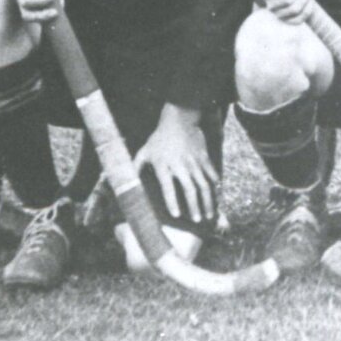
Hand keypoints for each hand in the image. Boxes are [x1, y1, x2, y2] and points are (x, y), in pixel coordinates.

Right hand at [5, 0, 65, 23]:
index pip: (26, 1)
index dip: (39, 2)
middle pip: (26, 15)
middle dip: (41, 16)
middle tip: (55, 12)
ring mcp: (24, 2)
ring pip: (30, 17)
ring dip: (44, 18)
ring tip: (58, 11)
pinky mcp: (32, 4)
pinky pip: (39, 13)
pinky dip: (49, 11)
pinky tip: (61, 2)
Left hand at [134, 105, 217, 224]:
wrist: (179, 120)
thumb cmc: (159, 139)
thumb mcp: (144, 152)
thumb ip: (135, 168)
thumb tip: (123, 184)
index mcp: (164, 165)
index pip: (168, 187)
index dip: (172, 201)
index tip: (176, 215)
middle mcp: (180, 165)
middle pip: (190, 189)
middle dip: (194, 206)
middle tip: (197, 221)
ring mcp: (194, 161)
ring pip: (204, 184)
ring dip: (207, 200)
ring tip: (209, 214)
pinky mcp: (204, 157)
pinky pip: (211, 173)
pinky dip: (215, 184)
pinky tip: (217, 195)